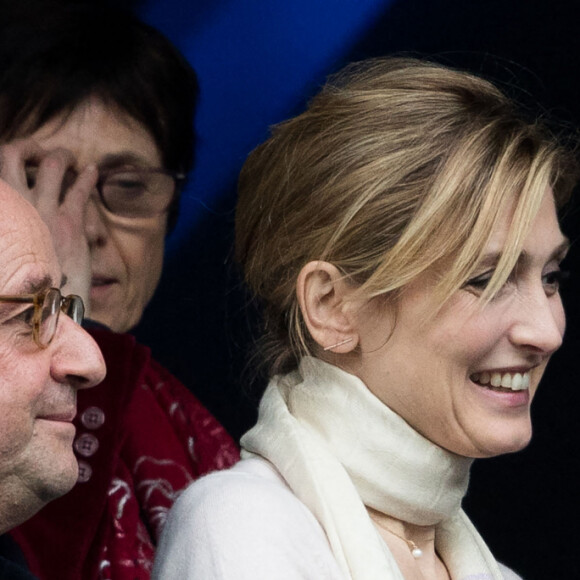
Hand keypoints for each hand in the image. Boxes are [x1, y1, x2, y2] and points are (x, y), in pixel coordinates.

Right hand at [0, 139, 97, 310]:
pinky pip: (80, 189)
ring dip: (60, 155)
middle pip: (11, 154)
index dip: (2, 165)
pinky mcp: (70, 222)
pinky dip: (88, 177)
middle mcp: (14, 206)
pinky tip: (93, 170)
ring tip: (67, 156)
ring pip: (50, 164)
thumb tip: (11, 215)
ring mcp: (43, 211)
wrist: (38, 310)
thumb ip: (10, 227)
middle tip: (37, 151)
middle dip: (26, 146)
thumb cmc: (16, 287)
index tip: (11, 166)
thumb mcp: (4, 254)